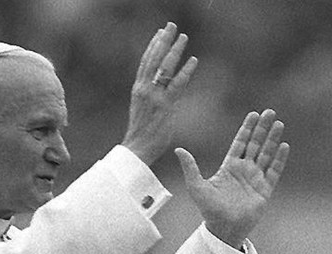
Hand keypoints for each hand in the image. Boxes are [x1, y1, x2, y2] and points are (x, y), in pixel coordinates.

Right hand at [123, 22, 198, 164]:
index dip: (153, 45)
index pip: (146, 61)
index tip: (160, 32)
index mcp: (138, 89)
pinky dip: (186, 72)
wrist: (137, 149)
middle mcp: (144, 89)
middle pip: (154, 58)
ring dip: (175, 51)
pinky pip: (177, 85)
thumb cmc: (141, 133)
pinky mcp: (165, 106)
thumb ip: (151, 96)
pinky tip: (194, 60)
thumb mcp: (143, 109)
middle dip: (163, 40)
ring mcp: (154, 97)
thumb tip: (161, 88)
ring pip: (165, 68)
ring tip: (183, 37)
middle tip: (171, 26)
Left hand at [174, 109, 290, 248]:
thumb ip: (190, 167)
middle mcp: (244, 170)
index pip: (240, 143)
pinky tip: (284, 146)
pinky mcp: (264, 190)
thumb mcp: (196, 186)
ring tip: (279, 124)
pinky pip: (274, 171)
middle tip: (270, 112)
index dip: (247, 128)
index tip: (254, 114)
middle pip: (256, 144)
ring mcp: (256, 179)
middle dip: (263, 128)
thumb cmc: (209, 209)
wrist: (223, 228)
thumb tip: (179, 150)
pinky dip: (279, 159)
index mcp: (229, 166)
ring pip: (266, 154)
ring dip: (273, 139)